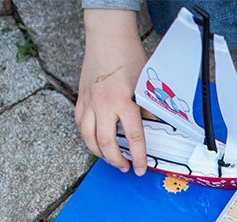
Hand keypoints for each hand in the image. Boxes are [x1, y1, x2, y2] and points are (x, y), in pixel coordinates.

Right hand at [75, 9, 148, 174]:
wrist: (107, 37)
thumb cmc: (129, 57)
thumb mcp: (146, 84)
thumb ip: (150, 107)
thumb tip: (157, 126)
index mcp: (123, 102)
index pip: (133, 137)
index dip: (139, 156)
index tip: (140, 169)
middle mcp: (103, 105)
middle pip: (105, 143)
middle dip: (116, 160)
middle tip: (125, 167)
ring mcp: (89, 102)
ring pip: (87, 136)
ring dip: (98, 152)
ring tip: (109, 159)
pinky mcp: (80, 97)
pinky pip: (79, 123)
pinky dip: (86, 135)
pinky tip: (94, 140)